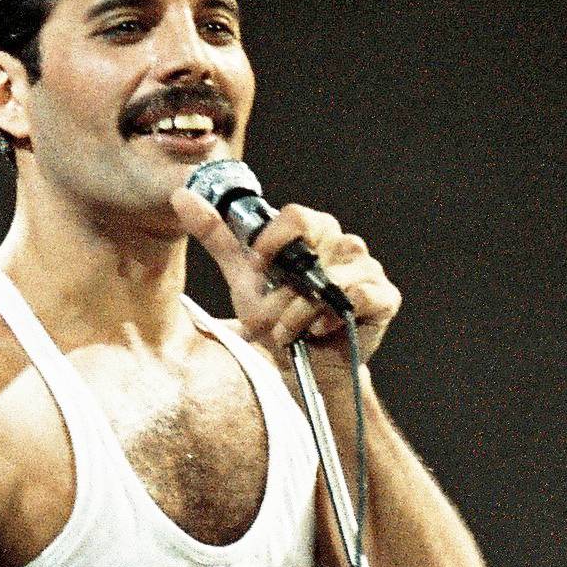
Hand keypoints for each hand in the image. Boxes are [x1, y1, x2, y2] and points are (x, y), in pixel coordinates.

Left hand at [170, 186, 400, 368]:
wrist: (303, 369)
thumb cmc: (276, 320)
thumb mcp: (242, 278)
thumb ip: (217, 237)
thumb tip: (181, 196)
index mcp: (314, 232)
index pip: (297, 216)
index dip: (274, 239)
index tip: (257, 266)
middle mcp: (344, 245)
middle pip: (318, 241)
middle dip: (286, 285)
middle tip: (273, 312)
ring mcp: (367, 269)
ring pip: (334, 275)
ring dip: (301, 309)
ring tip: (289, 330)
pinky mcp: (384, 297)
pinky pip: (361, 295)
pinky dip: (332, 316)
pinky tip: (318, 330)